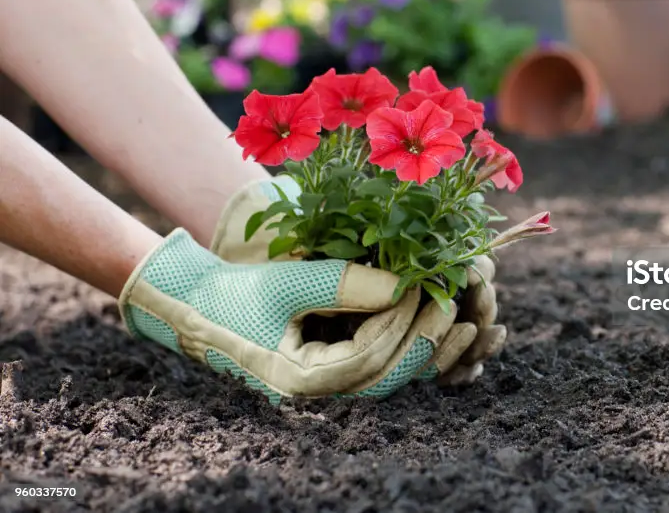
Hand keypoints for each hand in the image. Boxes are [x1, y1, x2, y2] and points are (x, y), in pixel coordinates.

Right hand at [119, 228, 456, 402]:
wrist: (200, 306)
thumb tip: (403, 284)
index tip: (423, 285)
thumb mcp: (285, 282)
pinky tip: (435, 323)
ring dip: (427, 349)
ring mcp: (328, 384)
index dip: (400, 321)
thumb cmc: (236, 294)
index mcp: (302, 380)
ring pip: (391, 375)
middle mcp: (320, 393)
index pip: (368, 356)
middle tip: (456, 303)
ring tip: (462, 320)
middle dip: (425, 339)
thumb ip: (342, 283)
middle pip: (388, 375)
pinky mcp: (335, 367)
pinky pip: (383, 364)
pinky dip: (410, 346)